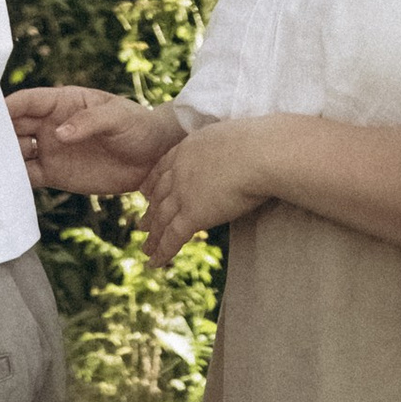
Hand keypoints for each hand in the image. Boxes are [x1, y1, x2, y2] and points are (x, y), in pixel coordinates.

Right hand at [10, 87, 186, 198]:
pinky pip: (29, 176)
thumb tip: (59, 134)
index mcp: (63, 102)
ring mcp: (51, 149)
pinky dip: (14, 181)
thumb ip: (89, 122)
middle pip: (15, 126)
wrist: (155, 159)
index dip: (6, 106)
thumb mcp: (118, 118)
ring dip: (0, 158)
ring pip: (16, 151)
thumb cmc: (138, 126)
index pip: (28, 101)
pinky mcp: (56, 174)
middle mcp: (51, 124)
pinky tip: (0, 187)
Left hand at [143, 119, 272, 267]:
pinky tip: (154, 263)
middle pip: (160, 196)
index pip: (164, 168)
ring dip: (153, 237)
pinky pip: (172, 237)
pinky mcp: (193, 214)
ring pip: (162, 219)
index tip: (146, 192)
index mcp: (188, 149)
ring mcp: (183, 193)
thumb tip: (236, 155)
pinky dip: (162, 252)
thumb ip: (223, 149)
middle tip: (142, 224)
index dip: (154, 183)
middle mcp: (180, 171)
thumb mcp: (231, 138)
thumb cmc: (258, 143)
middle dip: (150, 212)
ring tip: (146, 248)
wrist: (259, 153)